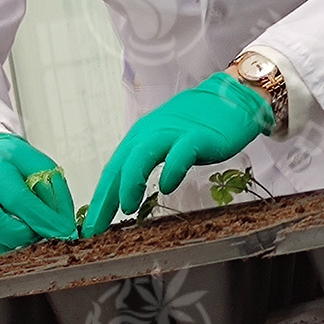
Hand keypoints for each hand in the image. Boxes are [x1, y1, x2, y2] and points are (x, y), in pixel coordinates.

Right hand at [0, 134, 77, 263]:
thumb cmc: (12, 164)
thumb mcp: (39, 166)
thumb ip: (54, 192)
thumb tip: (63, 226)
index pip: (18, 199)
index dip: (43, 220)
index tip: (63, 232)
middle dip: (19, 236)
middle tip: (36, 235)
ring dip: (3, 249)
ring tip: (19, 239)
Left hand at [82, 72, 274, 237]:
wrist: (231, 98)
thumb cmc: (199, 124)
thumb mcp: (165, 142)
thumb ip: (147, 160)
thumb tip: (127, 190)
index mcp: (140, 136)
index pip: (113, 170)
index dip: (100, 198)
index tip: (92, 225)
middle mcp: (151, 133)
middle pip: (120, 166)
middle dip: (106, 197)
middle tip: (98, 225)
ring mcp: (174, 133)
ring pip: (142, 156)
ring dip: (131, 182)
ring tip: (127, 207)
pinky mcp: (197, 136)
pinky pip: (180, 154)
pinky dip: (171, 171)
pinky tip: (168, 187)